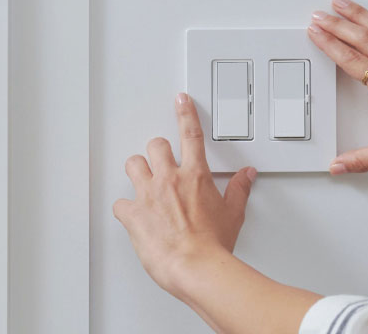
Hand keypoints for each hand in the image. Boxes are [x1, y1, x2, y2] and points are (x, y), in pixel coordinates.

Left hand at [113, 92, 256, 293]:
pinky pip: (120, 203)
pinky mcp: (133, 214)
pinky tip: (133, 215)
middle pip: (155, 146)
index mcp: (195, 176)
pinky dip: (125, 208)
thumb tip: (247, 176)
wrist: (195, 266)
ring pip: (133, 165)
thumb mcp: (233, 213)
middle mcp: (170, 180)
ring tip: (144, 182)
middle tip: (162, 163)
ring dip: (138, 171)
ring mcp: (148, 195)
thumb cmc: (213, 244)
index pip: (191, 134)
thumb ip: (239, 190)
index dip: (186, 113)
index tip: (181, 100)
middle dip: (158, 151)